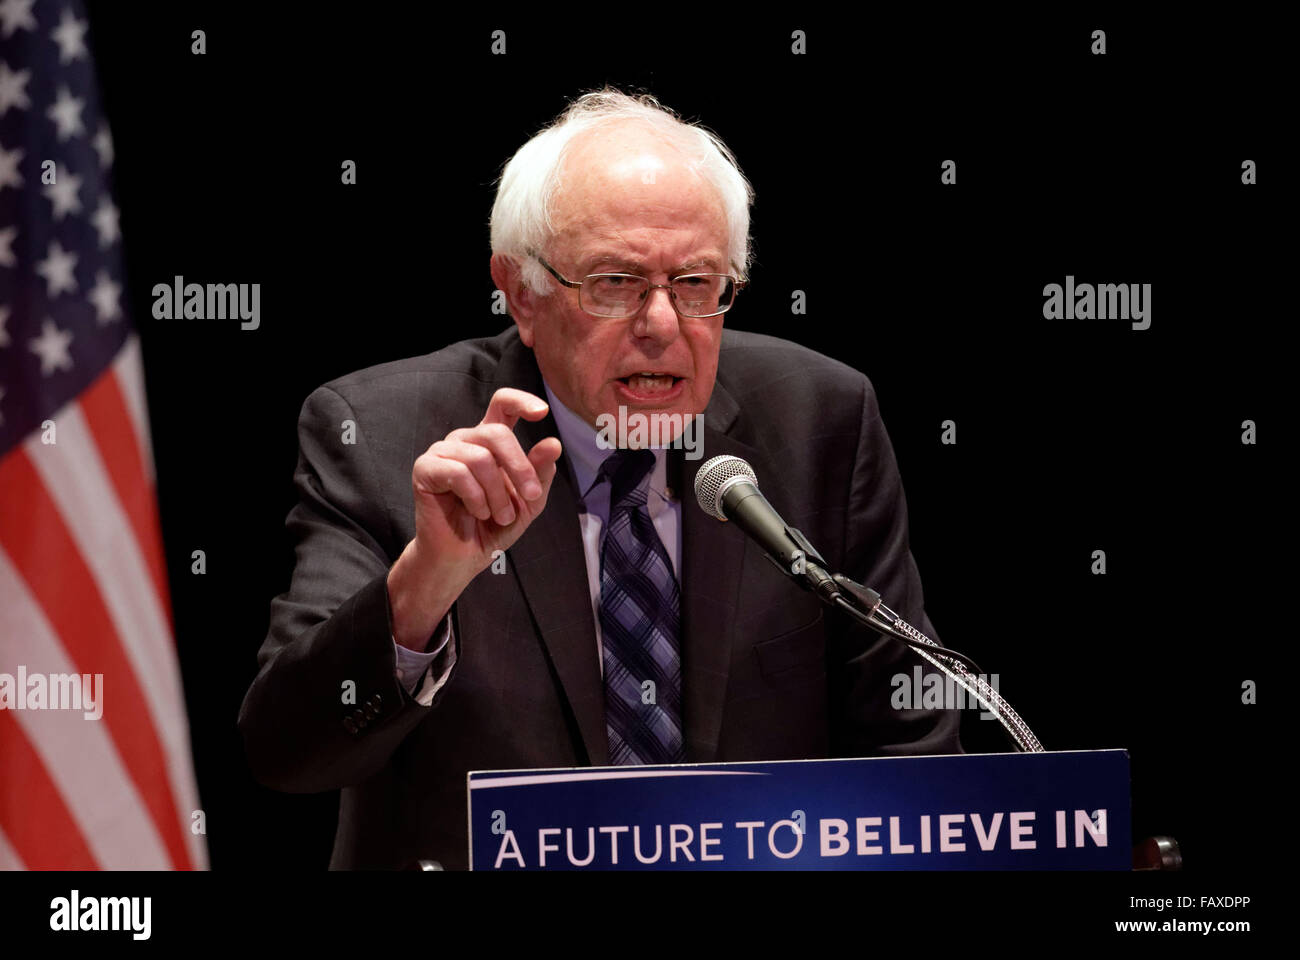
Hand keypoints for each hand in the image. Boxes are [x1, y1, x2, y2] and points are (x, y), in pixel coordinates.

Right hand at [388, 388, 562, 648]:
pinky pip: (457, 472)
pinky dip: (475, 497)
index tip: (543, 412)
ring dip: (497, 493)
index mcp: (490, 441)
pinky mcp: (425, 468)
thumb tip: (552, 444)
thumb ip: (539, 473)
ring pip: (479, 457)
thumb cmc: (494, 526)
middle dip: (519, 467)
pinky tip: (476, 512)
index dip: (521, 401)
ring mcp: (442, 452)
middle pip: (496, 433)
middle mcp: (465, 440)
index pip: (502, 404)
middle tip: (530, 496)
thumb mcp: (528, 501)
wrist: (463, 557)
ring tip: (498, 515)